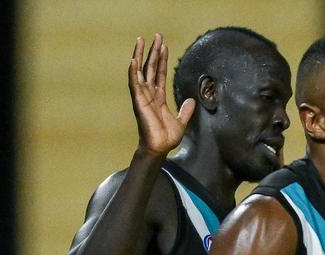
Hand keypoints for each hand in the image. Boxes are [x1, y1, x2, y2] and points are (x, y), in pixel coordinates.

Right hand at [128, 34, 195, 155]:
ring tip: (141, 40)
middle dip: (153, 51)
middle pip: (150, 68)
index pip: (160, 74)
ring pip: (140, 71)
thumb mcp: (180, 122)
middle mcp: (149, 94)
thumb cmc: (166, 138)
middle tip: (157, 36)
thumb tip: (191, 101)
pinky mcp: (139, 102)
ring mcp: (143, 97)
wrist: (160, 148)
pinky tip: (133, 60)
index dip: (162, 60)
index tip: (164, 46)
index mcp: (158, 97)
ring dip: (140, 55)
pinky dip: (133, 72)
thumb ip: (185, 111)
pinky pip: (134, 84)